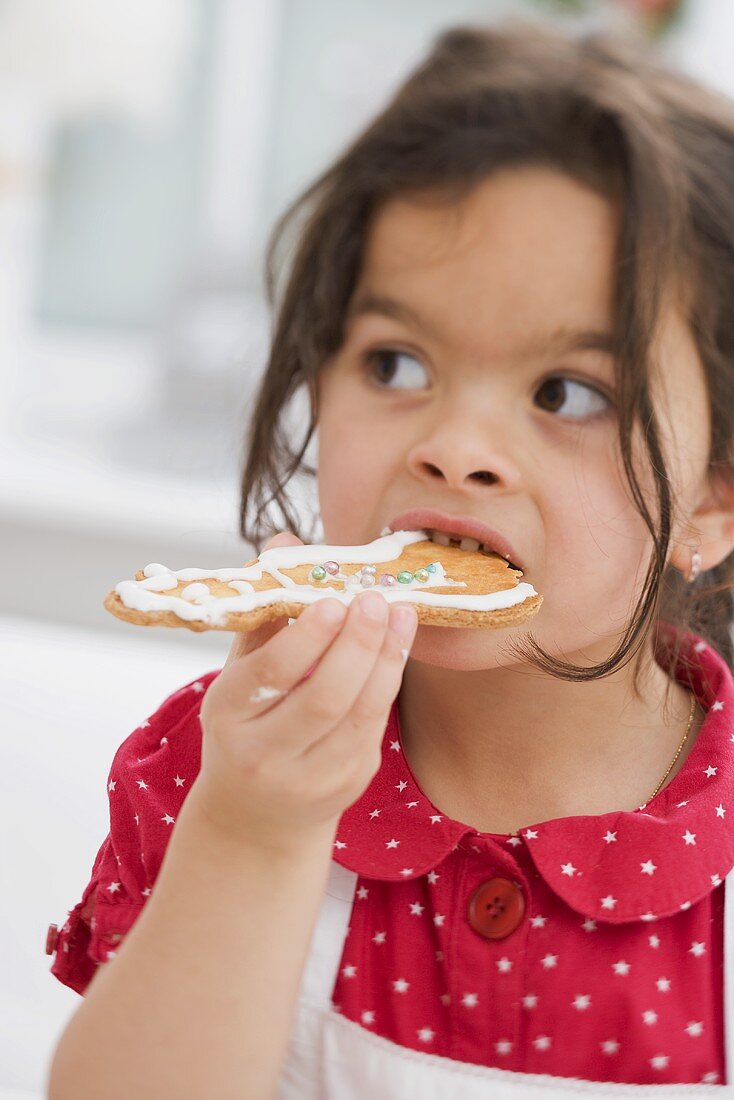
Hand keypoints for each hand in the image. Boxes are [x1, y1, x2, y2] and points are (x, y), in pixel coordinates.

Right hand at [191, 532, 418, 855]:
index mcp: (227, 716)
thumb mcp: (239, 670)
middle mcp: (264, 755)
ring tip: (400, 615)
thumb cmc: (245, 722)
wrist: (253, 814)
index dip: (308, 636)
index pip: (271, 674)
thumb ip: (265, 610)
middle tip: (375, 600)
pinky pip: (374, 727)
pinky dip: (389, 681)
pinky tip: (397, 648)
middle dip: (358, 644)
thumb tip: (285, 539)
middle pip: (324, 698)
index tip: (335, 598)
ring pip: (359, 715)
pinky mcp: (346, 785)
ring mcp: (310, 778)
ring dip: (386, 660)